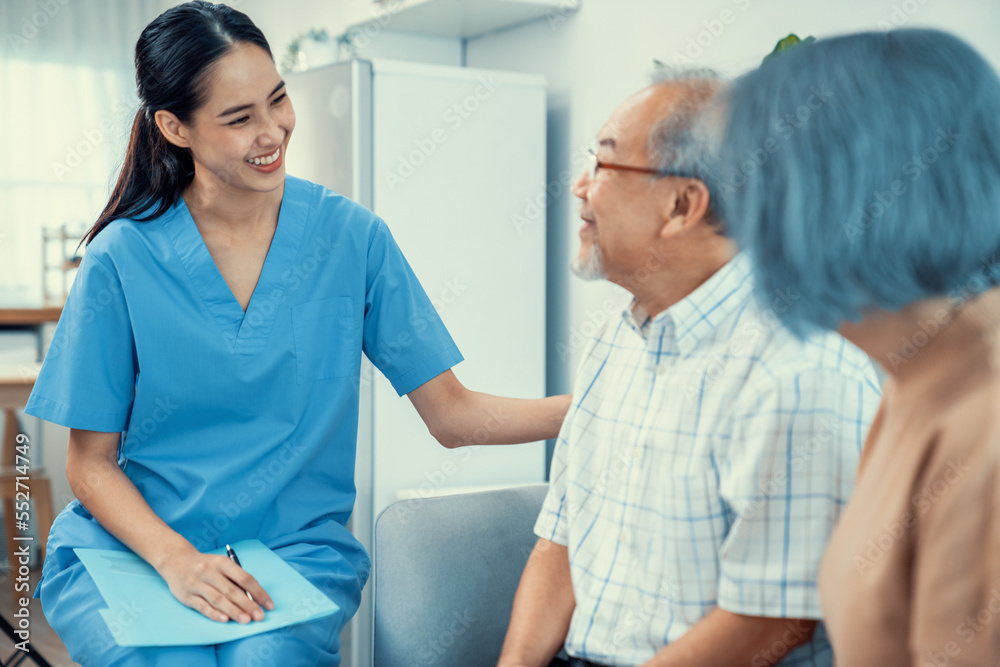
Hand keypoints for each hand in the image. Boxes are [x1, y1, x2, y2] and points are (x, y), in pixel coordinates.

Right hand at [155, 545, 274, 623]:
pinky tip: (225, 619)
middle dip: (248, 604)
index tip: (269, 604)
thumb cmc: (205, 565)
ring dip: (233, 611)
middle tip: (260, 616)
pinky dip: (214, 613)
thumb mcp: (221, 564)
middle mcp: (209, 572)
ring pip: (218, 599)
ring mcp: (197, 584)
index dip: (258, 592)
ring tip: (246, 620)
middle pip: (232, 590)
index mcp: (222, 563)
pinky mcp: (186, 596)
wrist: (175, 560)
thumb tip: (253, 598)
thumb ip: (235, 579)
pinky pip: (202, 606)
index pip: (245, 578)